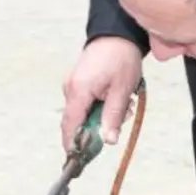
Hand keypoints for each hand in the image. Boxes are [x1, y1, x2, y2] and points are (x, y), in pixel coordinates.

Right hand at [60, 36, 143, 150]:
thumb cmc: (121, 58)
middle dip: (98, 127)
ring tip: (125, 104)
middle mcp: (70, 89)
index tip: (77, 161)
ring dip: (103, 115)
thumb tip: (108, 140)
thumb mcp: (122, 90)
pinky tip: (117, 97)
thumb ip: (113, 116)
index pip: (70, 126)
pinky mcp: (78, 82)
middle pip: (77, 122)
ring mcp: (72, 85)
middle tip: (122, 118)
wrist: (117, 33)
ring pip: (84, 113)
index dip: (72, 145)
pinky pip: (86, 102)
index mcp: (79, 91)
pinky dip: (100, 105)